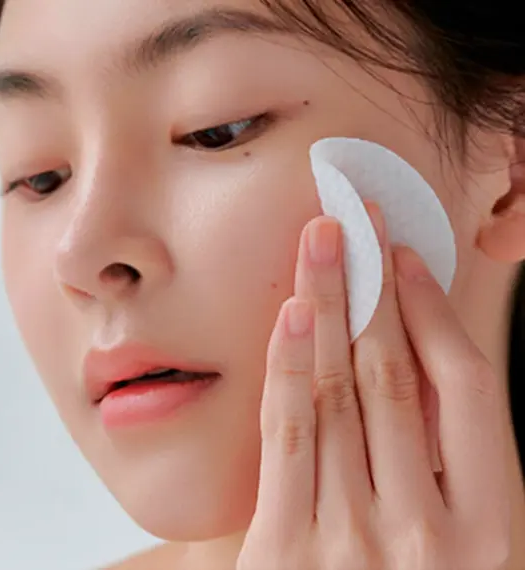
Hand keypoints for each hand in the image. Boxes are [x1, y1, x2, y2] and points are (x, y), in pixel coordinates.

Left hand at [236, 202, 510, 569]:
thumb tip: (415, 358)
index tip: (407, 259)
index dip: (436, 311)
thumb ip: (441, 469)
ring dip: (330, 305)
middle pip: (397, 374)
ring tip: (322, 243)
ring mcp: (355, 542)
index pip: (467, 388)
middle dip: (375, 287)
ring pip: (342, 391)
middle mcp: (430, 531)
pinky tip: (291, 312)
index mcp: (493, 529)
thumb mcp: (453, 546)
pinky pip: (291, 436)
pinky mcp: (285, 552)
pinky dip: (291, 366)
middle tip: (359, 222)